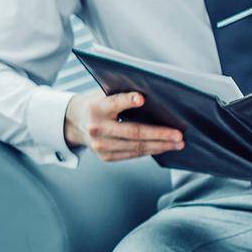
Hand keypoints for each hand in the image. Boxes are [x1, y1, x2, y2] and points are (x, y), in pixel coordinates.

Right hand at [63, 90, 183, 161]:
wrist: (74, 123)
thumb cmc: (97, 104)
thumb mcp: (103, 94)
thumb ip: (122, 95)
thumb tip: (153, 96)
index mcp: (96, 108)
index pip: (114, 103)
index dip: (127, 101)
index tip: (141, 99)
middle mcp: (97, 128)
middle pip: (132, 132)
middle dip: (158, 134)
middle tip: (177, 135)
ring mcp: (100, 146)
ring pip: (135, 147)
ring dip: (159, 146)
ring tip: (177, 143)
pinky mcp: (105, 156)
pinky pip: (132, 154)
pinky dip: (149, 151)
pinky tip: (162, 147)